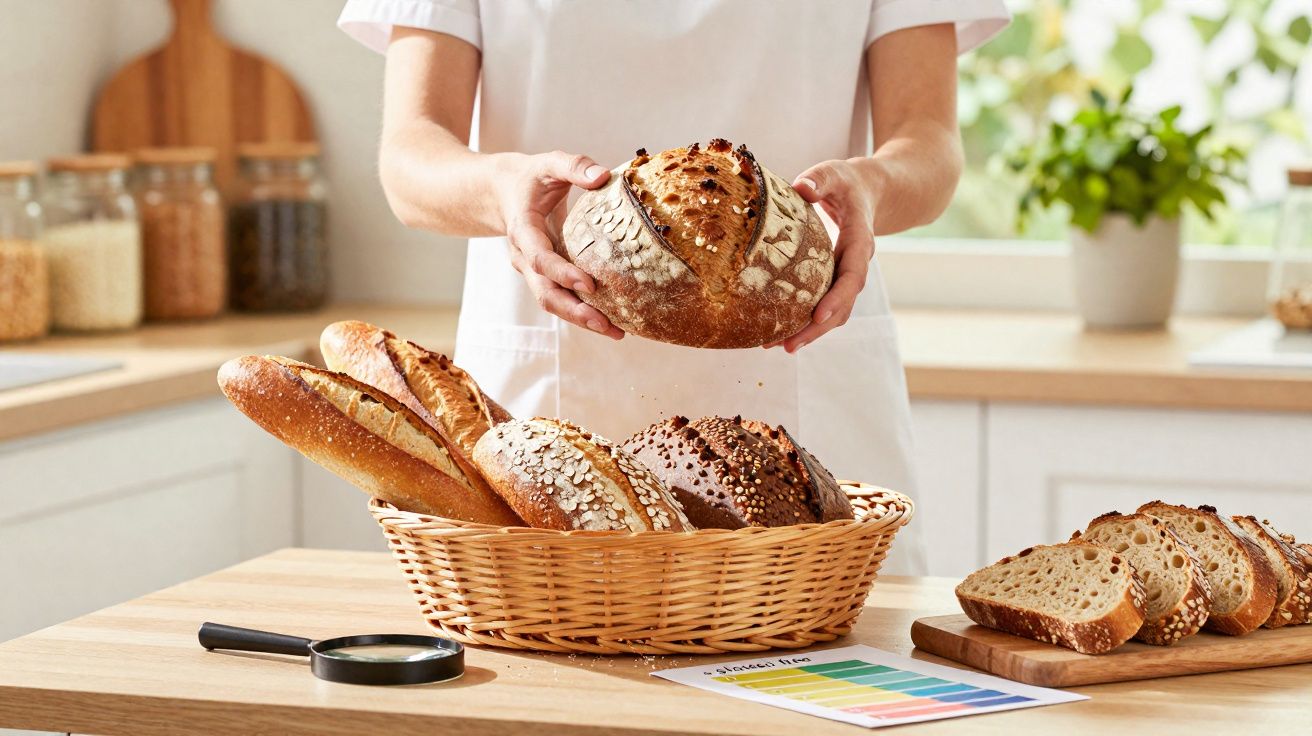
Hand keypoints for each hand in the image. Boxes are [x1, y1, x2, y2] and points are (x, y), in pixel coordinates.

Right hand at [493, 151, 624, 338]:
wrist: (499, 192)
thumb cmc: (528, 177)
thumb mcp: (549, 163)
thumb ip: (574, 166)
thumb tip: (604, 176)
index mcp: (523, 230)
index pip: (540, 258)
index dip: (562, 273)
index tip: (589, 285)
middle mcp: (524, 257)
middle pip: (545, 293)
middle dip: (575, 312)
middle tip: (607, 325)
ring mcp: (532, 270)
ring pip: (552, 302)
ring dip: (582, 320)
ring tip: (617, 332)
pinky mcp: (543, 276)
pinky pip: (561, 298)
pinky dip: (582, 312)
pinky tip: (611, 321)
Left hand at [766, 158, 877, 352]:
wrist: (870, 191)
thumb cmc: (848, 182)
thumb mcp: (835, 173)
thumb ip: (820, 179)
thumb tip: (802, 187)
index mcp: (860, 242)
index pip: (852, 276)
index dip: (837, 299)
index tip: (818, 317)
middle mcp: (856, 265)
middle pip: (843, 305)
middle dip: (817, 329)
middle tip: (788, 346)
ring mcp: (846, 276)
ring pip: (835, 312)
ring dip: (810, 332)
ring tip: (777, 346)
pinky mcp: (834, 280)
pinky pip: (824, 305)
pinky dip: (805, 320)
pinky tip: (779, 329)